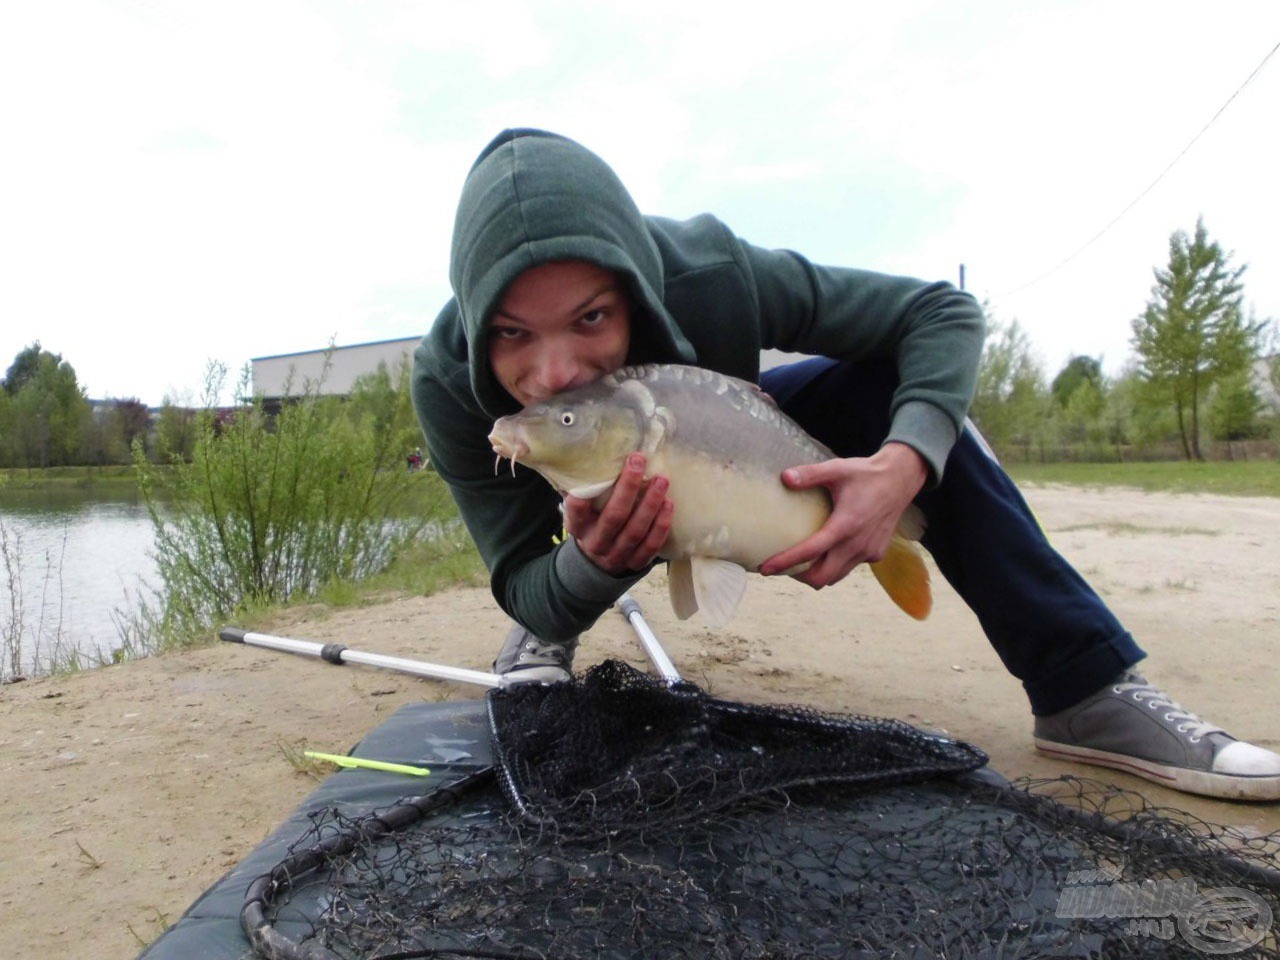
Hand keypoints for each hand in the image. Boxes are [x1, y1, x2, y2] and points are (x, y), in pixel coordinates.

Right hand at [562, 452, 673, 574]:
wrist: (599, 561)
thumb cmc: (593, 522)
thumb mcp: (582, 509)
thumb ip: (585, 488)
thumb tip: (589, 454)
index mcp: (579, 527)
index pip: (576, 513)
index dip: (581, 500)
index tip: (593, 476)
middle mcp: (596, 543)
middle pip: (614, 517)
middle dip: (628, 488)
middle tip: (638, 462)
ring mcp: (616, 556)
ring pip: (635, 531)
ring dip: (650, 505)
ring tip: (661, 481)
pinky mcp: (635, 563)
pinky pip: (650, 546)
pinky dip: (661, 526)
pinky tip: (669, 505)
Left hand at [758, 442, 926, 587]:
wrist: (901, 478)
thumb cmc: (866, 473)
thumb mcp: (836, 469)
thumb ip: (809, 474)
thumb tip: (784, 477)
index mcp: (845, 525)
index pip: (809, 552)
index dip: (785, 563)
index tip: (765, 569)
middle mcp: (857, 544)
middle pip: (821, 577)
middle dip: (799, 576)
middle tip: (781, 567)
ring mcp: (869, 552)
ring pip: (836, 576)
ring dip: (817, 574)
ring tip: (801, 562)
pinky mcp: (876, 554)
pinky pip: (850, 567)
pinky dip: (836, 565)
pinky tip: (828, 551)